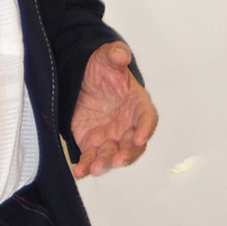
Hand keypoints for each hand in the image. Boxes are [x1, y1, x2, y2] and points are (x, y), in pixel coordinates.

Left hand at [70, 41, 157, 178]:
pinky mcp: (92, 144)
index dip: (145, 129)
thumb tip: (120, 54)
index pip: (147, 118)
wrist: (81, 78)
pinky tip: (79, 171)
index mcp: (137, 104)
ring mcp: (111, 137)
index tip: (139, 137)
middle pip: (133, 145)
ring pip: (112, 156)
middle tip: (118, 160)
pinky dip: (86, 166)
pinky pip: (91, 158)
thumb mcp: (106, 56)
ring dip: (105, 164)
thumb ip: (115, 55)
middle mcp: (127, 125)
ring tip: (95, 169)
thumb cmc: (102, 68)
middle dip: (127, 154)